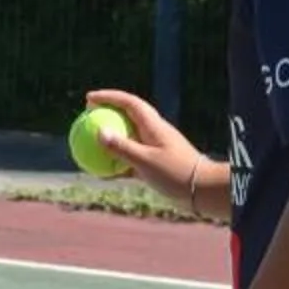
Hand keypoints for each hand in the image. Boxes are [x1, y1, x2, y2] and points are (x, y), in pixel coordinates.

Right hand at [80, 89, 197, 209]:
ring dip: (110, 141)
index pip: (128, 103)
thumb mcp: (145, 161)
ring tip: (90, 145)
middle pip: (127, 117)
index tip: (89, 98)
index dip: (108, 97)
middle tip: (87, 117)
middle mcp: (154, 133)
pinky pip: (131, 161)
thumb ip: (122, 147)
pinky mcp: (156, 165)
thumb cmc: (176, 173)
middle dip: (107, 114)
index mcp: (153, 125)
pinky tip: (103, 174)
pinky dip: (117, 164)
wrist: (202, 190)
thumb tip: (99, 133)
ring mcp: (155, 149)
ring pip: (127, 140)